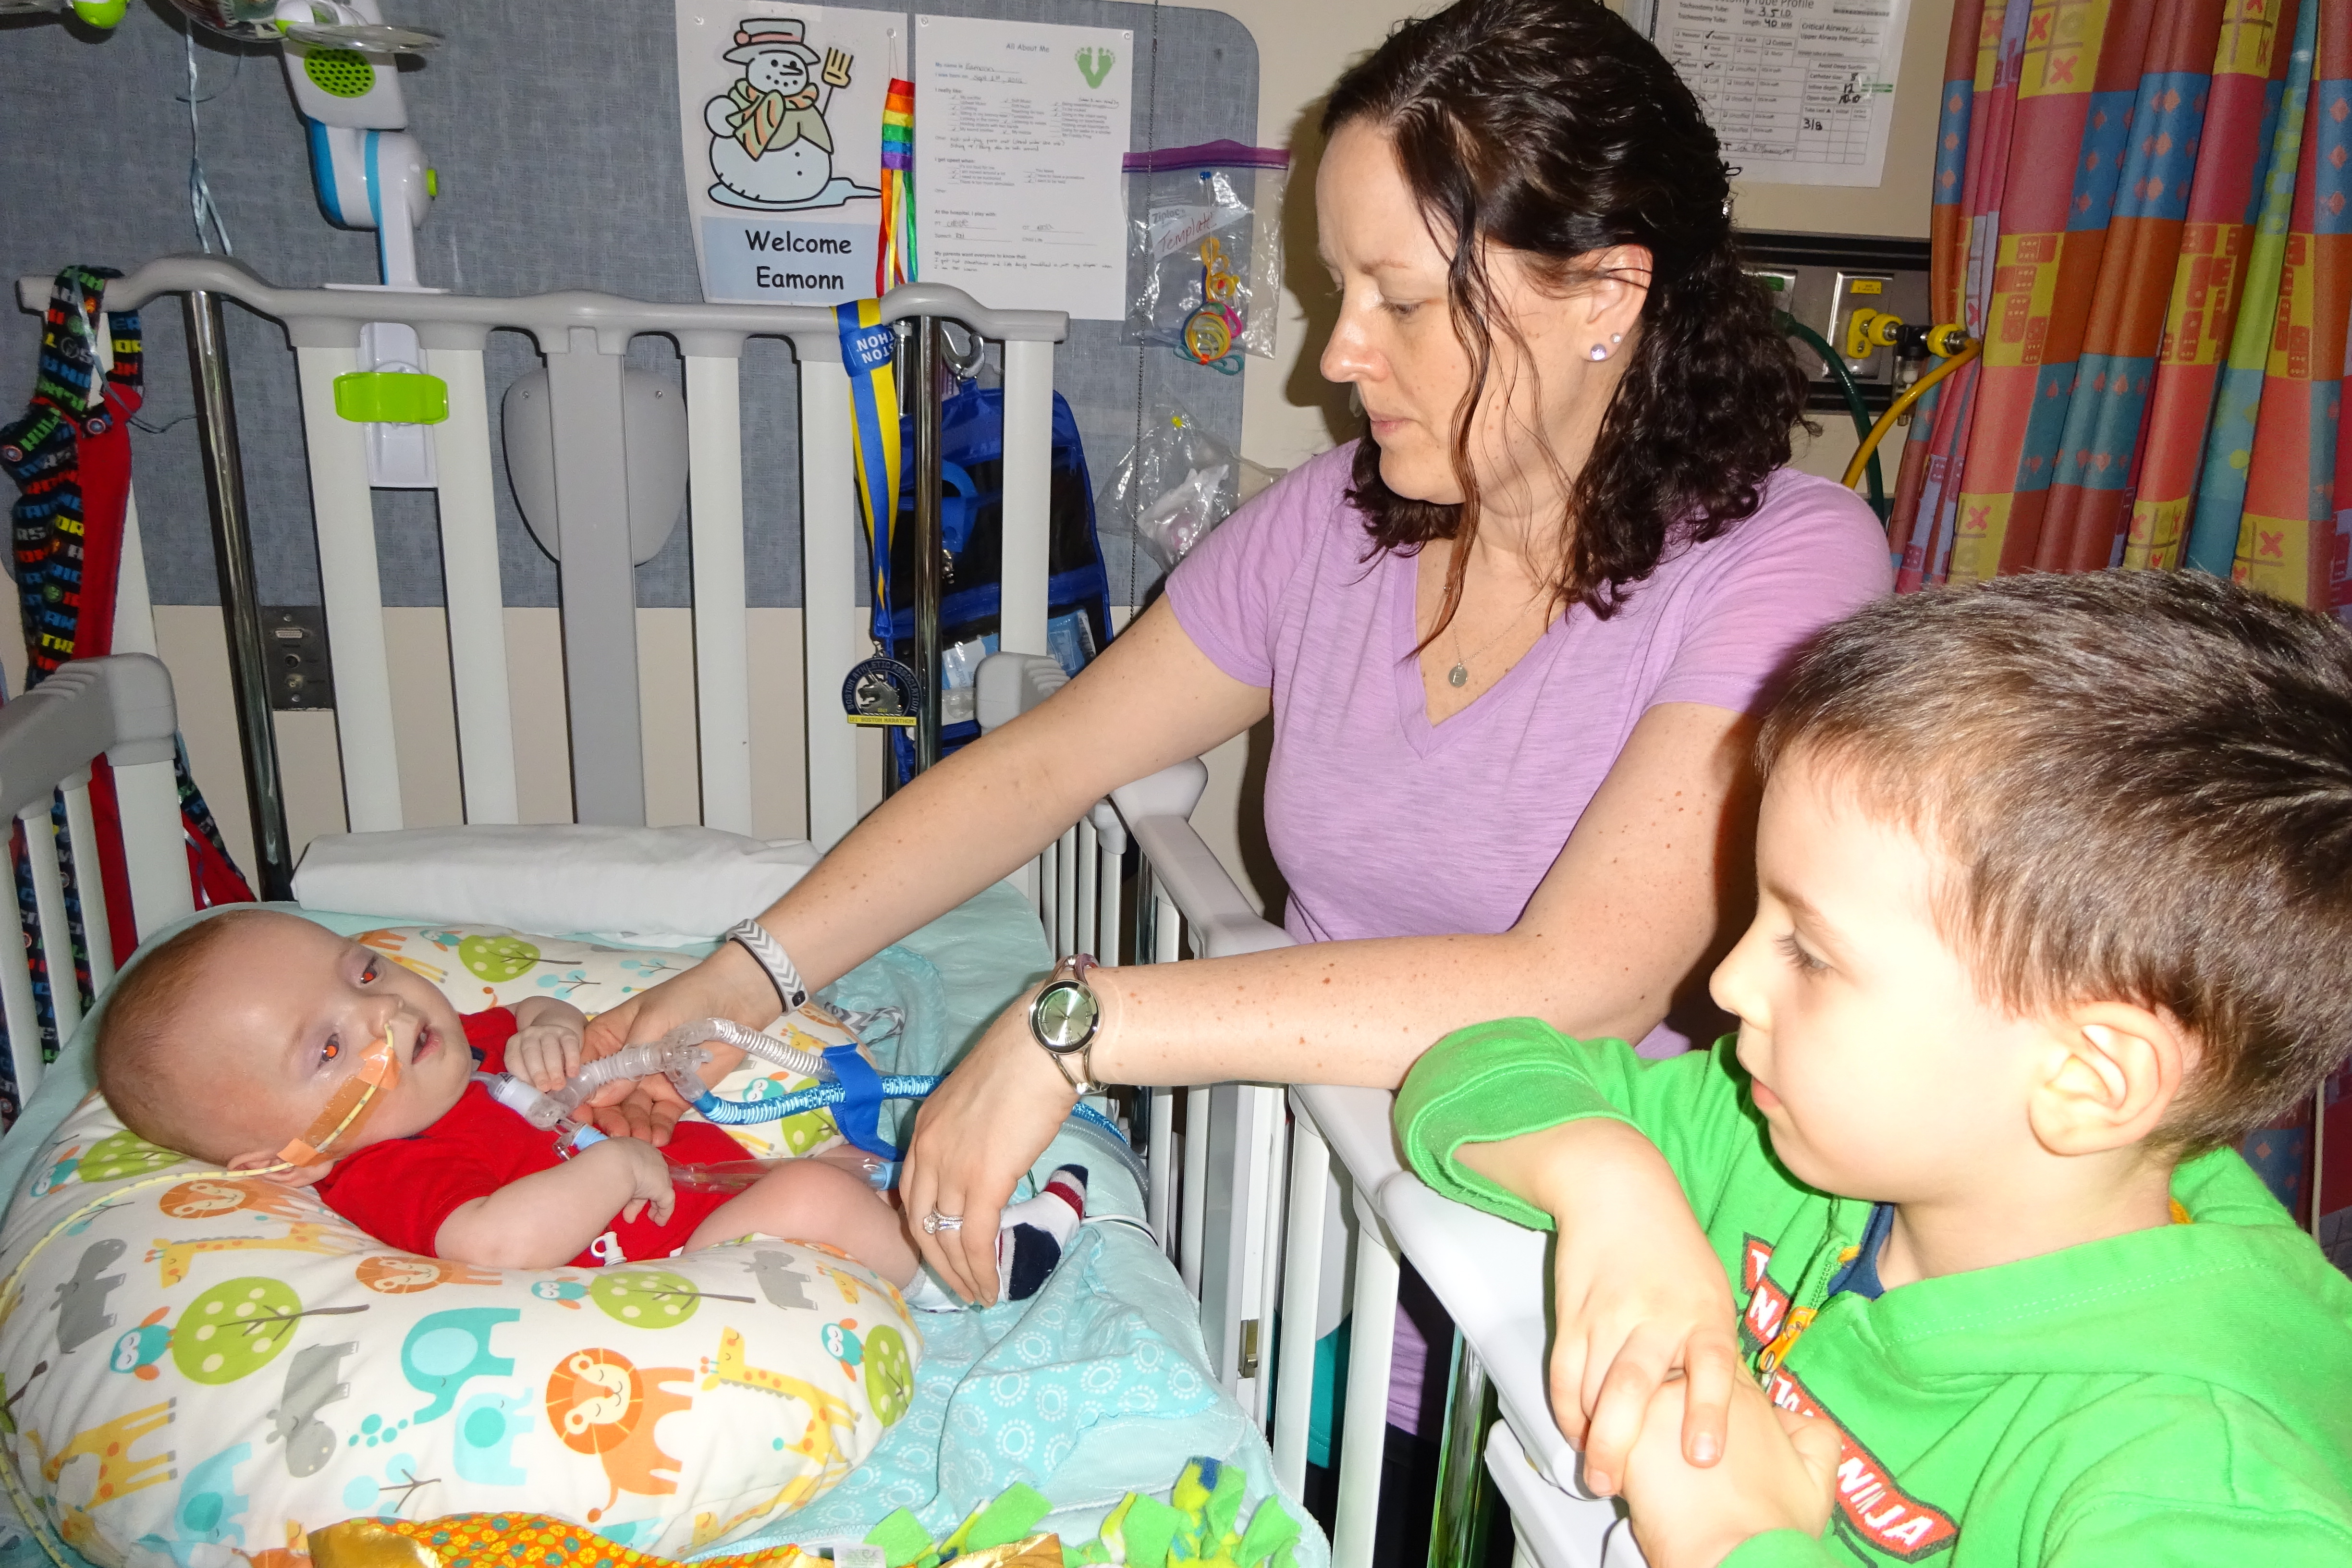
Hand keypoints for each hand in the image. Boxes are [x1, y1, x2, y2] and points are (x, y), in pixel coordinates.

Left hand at [509, 1016, 583, 1093]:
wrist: (556, 1037)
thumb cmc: (540, 1059)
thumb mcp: (529, 1066)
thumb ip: (529, 1078)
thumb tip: (535, 1096)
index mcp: (515, 1044)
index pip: (514, 1059)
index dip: (521, 1075)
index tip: (531, 1089)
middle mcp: (529, 1035)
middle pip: (531, 1052)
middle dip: (538, 1072)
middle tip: (546, 1088)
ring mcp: (548, 1031)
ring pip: (550, 1048)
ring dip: (554, 1068)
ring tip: (559, 1085)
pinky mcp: (566, 1032)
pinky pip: (569, 1044)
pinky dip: (572, 1060)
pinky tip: (573, 1074)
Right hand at [580, 943, 773, 1145]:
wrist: (735, 999)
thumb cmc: (686, 998)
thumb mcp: (651, 1021)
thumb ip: (628, 1060)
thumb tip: (600, 1097)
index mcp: (610, 1039)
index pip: (584, 1069)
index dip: (578, 1093)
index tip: (577, 1114)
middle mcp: (625, 1065)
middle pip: (606, 1097)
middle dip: (607, 1117)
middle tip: (614, 1133)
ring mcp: (650, 1081)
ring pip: (632, 1110)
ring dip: (632, 1127)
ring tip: (637, 1141)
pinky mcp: (677, 1093)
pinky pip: (662, 1115)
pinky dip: (658, 1128)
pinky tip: (658, 1139)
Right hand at [591, 1134, 677, 1226]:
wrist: (612, 1163)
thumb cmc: (603, 1160)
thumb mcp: (604, 1161)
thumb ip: (606, 1169)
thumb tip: (596, 1178)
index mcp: (634, 1148)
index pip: (636, 1166)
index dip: (630, 1181)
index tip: (621, 1191)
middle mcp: (650, 1158)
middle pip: (646, 1180)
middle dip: (634, 1198)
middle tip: (623, 1210)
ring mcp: (658, 1173)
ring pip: (655, 1191)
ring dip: (641, 1206)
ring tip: (631, 1218)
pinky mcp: (663, 1188)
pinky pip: (665, 1203)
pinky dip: (662, 1213)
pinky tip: (658, 1221)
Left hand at [899, 987, 1077, 1303]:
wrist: (1038, 1050)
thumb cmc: (1018, 1065)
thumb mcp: (975, 1103)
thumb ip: (968, 1136)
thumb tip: (987, 1160)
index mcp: (923, 1132)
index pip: (911, 1196)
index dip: (925, 1231)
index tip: (942, 1252)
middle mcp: (928, 1154)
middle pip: (921, 1224)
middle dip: (939, 1263)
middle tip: (958, 1286)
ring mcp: (952, 1170)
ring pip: (947, 1238)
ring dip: (962, 1274)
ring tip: (978, 1295)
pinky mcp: (984, 1183)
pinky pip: (975, 1239)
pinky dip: (981, 1269)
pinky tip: (991, 1285)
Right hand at [1477, 1121, 1738, 1495]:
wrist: (1617, 1190)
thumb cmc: (1674, 1250)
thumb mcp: (1712, 1292)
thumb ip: (1710, 1348)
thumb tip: (1715, 1413)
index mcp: (1704, 1313)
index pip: (1710, 1368)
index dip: (1707, 1413)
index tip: (1702, 1456)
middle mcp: (1658, 1316)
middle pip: (1633, 1386)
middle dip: (1619, 1442)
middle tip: (1614, 1483)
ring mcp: (1609, 1314)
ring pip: (1591, 1386)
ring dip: (1590, 1433)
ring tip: (1595, 1470)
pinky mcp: (1573, 1313)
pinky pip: (1564, 1370)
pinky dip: (1566, 1406)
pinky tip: (1575, 1428)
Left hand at [1620, 1376, 1839, 1567]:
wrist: (1737, 1558)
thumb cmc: (1775, 1526)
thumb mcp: (1816, 1476)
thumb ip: (1812, 1435)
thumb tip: (1792, 1421)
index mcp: (1741, 1393)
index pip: (1710, 1362)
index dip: (1700, 1384)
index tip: (1695, 1405)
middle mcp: (1695, 1390)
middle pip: (1667, 1371)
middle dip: (1661, 1399)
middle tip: (1663, 1433)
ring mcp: (1656, 1411)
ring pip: (1631, 1398)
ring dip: (1631, 1423)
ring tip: (1642, 1458)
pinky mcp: (1625, 1440)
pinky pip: (1608, 1431)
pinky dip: (1612, 1452)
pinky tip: (1626, 1477)